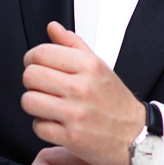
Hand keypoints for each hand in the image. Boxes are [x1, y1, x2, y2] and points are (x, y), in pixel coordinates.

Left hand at [21, 21, 145, 164]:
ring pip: (29, 101)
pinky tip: (56, 121)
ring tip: (48, 103)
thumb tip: (53, 28)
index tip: (35, 64)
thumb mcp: (98, 65)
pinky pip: (37, 126)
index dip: (31, 58)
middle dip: (32, 80)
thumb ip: (73, 44)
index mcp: (89, 65)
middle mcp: (82, 88)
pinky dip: (43, 125)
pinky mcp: (70, 137)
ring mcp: (76, 113)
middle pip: (31, 75)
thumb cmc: (114, 99)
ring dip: (35, 103)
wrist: (134, 133)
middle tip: (43, 85)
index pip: (42, 53)